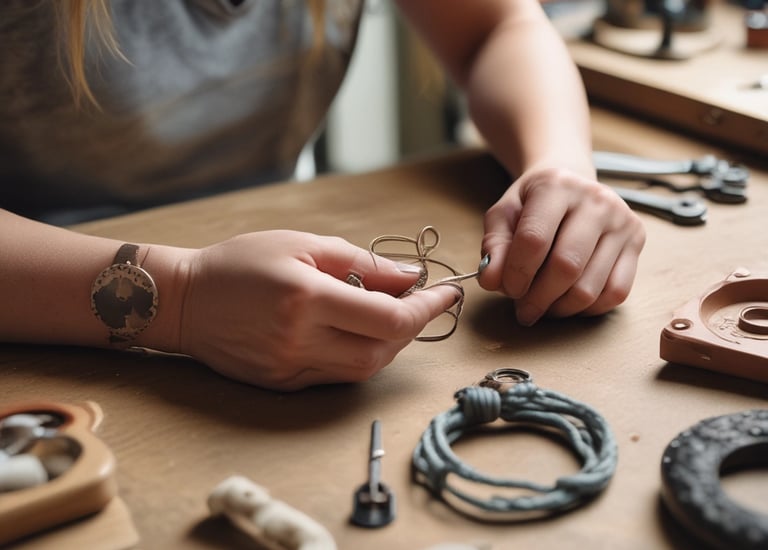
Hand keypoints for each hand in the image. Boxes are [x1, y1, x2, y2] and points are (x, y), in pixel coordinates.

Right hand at [177, 230, 459, 389]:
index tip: (447, 293)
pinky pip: (338, 376)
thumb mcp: (303, 245)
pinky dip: (360, 356)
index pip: (388, 317)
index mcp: (306, 298)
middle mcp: (299, 340)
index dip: (426, 308)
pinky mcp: (283, 384)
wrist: (185, 300)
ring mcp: (290, 368)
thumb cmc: (241, 262)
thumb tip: (410, 277)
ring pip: (364, 369)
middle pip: (382, 351)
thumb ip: (362, 262)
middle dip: (412, 328)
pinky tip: (359, 334)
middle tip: (420, 303)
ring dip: (389, 345)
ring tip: (391, 317)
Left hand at [479, 167, 645, 325]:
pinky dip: (588, 309)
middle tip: (523, 309)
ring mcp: (622, 220)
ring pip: (590, 286)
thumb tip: (492, 281)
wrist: (570, 184)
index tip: (507, 288)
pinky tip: (569, 303)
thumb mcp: (503, 216)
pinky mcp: (637, 241)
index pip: (534, 240)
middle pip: (566, 266)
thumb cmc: (532, 204)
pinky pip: (616, 292)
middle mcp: (596, 200)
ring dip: (560, 308)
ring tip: (543, 306)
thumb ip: (493, 247)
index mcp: (556, 186)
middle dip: (538, 298)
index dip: (515, 274)